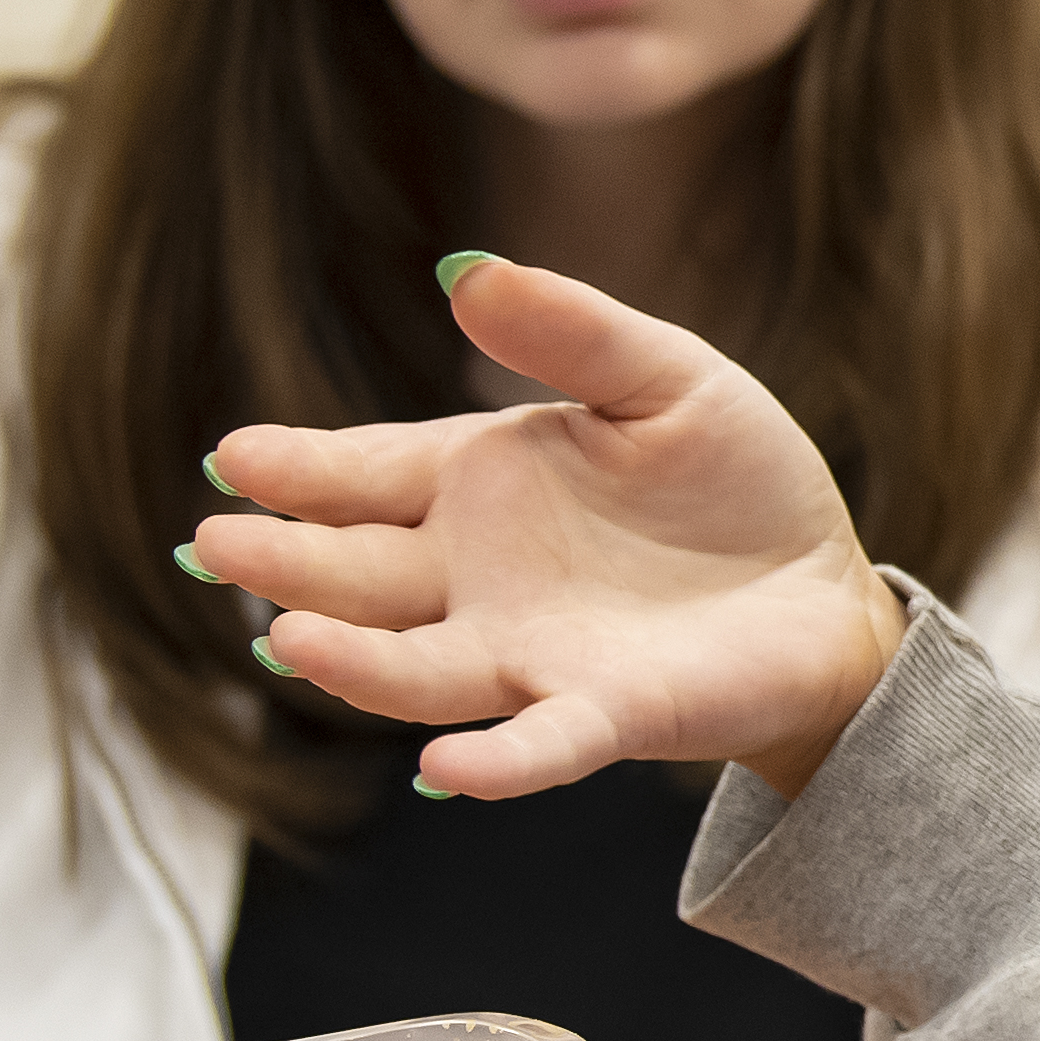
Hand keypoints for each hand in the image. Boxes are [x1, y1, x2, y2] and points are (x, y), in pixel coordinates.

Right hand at [191, 258, 906, 797]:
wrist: (824, 587)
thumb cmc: (734, 482)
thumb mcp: (666, 380)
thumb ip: (572, 333)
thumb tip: (468, 271)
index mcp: (480, 485)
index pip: (366, 473)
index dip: (299, 469)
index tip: (235, 458)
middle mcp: (478, 579)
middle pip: (359, 572)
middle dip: (287, 559)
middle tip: (215, 541)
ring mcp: (530, 654)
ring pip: (417, 667)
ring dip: (353, 661)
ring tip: (288, 635)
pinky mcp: (606, 715)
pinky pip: (538, 746)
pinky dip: (495, 762)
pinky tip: (443, 769)